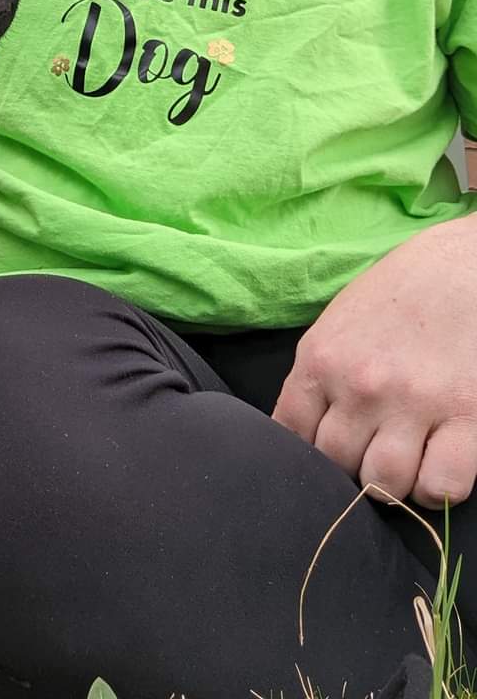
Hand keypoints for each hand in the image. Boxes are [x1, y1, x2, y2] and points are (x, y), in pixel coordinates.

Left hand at [272, 212, 476, 508]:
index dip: (309, 450)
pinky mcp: (465, 418)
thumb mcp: (343, 319)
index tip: (327, 448)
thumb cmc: (405, 286)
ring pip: (384, 485)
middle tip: (372, 448)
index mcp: (321, 358)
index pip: (291, 434)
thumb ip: (322, 372)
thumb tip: (308, 427)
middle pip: (337, 465)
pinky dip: (438, 487)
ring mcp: (412, 404)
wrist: (469, 262)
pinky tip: (439, 463)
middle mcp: (360, 386)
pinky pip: (441, 485)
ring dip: (394, 482)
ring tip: (406, 458)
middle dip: (352, 465)